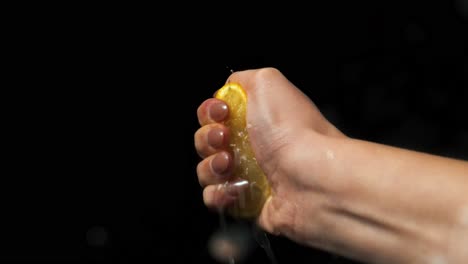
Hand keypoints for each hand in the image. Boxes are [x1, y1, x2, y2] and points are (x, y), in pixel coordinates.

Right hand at [194, 67, 344, 236]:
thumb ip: (242, 79)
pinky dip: (219, 194)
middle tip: (225, 139)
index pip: (213, 115)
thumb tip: (228, 89)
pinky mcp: (245, 204)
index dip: (210, 113)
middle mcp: (250, 147)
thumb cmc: (292, 130)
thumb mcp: (267, 81)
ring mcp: (247, 176)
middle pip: (206, 142)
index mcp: (254, 119)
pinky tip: (238, 189)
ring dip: (211, 166)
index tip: (221, 113)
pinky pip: (215, 199)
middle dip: (208, 139)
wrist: (311, 177)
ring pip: (206, 171)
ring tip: (231, 165)